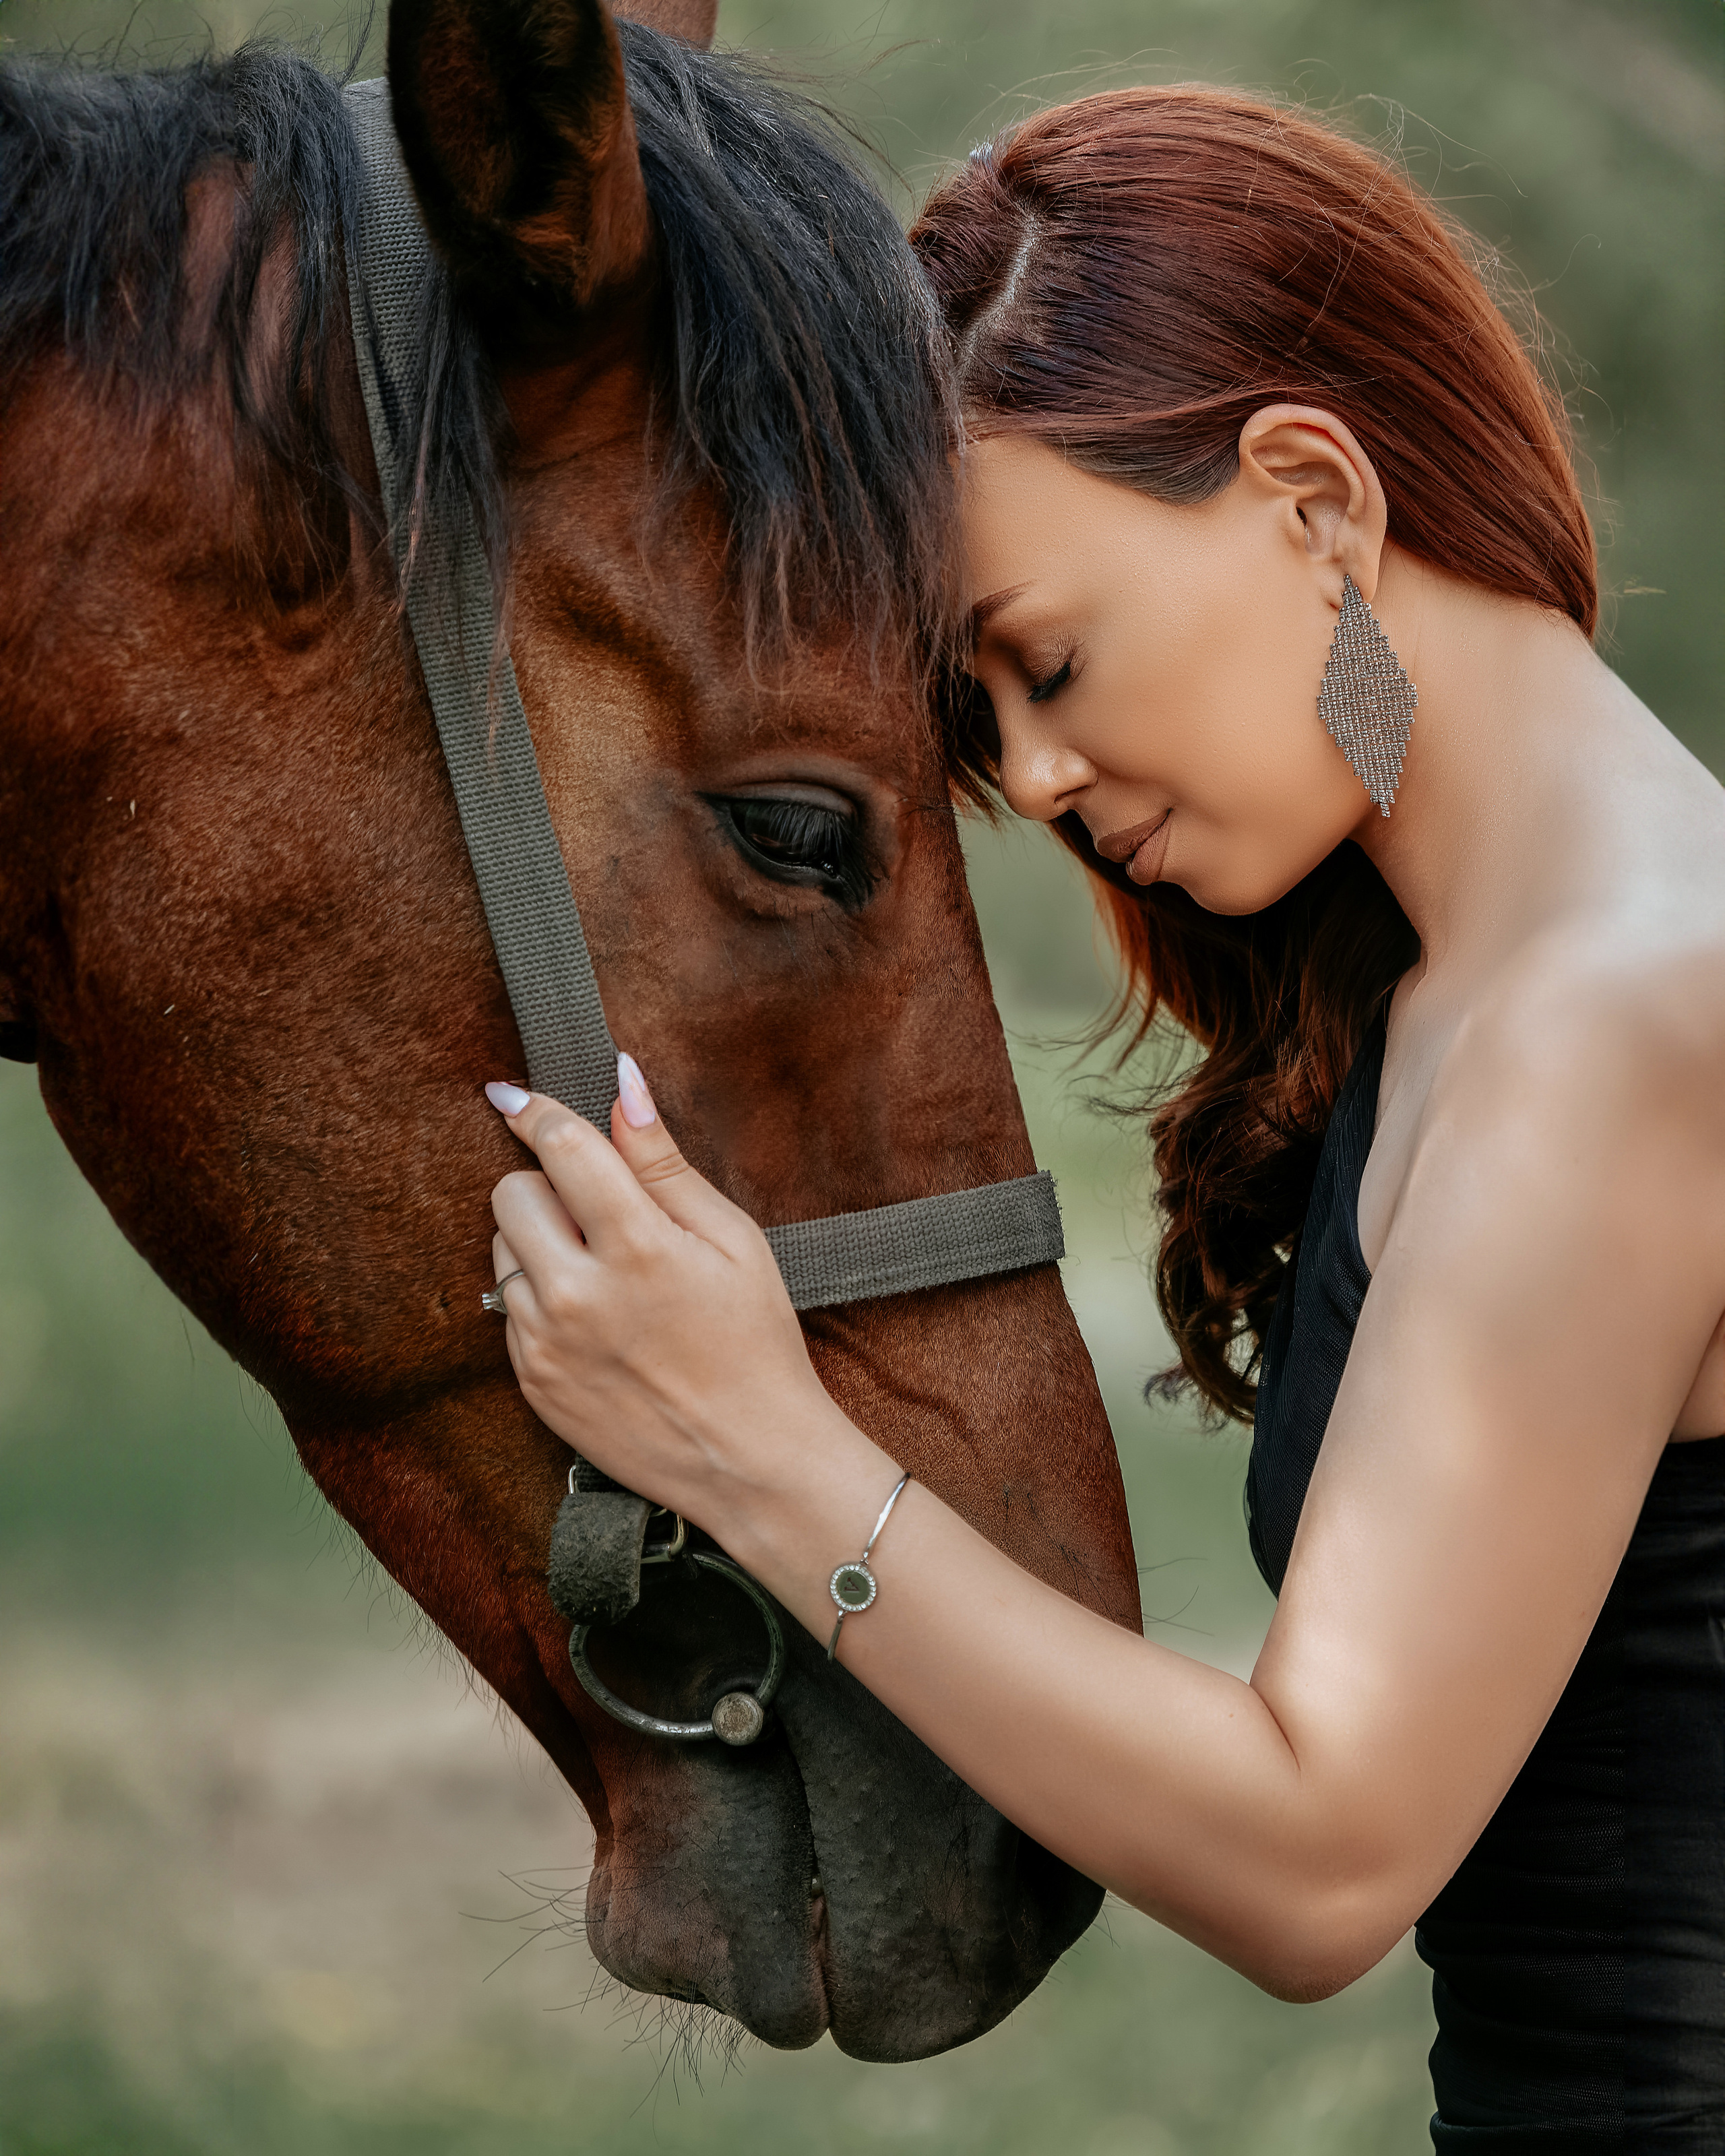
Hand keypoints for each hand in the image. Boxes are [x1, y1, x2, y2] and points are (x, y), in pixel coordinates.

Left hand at [484, 1055, 831, 1533]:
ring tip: (605, 1274)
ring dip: (540, 1243)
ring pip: (502, 1251)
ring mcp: (545, 1343)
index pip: (560, 1148)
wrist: (750, 1461)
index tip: (515, 1094)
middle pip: (511, 1194)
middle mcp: (576, 1294)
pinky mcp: (531, 1382)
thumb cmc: (756, 1343)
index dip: (535, 1111)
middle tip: (601, 1212)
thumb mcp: (732, 1240)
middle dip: (547, 1186)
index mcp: (636, 1247)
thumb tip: (621, 1085)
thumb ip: (664, 1163)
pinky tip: (597, 1321)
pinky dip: (541, 1298)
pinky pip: (507, 1309)